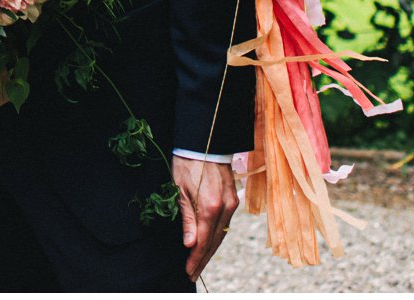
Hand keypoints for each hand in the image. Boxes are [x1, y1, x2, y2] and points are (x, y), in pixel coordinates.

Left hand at [173, 155, 237, 280]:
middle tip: (192, 274)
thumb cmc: (187, 162)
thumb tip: (190, 244)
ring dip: (210, 250)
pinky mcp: (233, 198)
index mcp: (210, 206)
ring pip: (222, 234)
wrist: (205, 140)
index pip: (203, 241)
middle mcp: (225, 207)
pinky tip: (208, 244)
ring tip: (198, 264)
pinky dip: (216, 237)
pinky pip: (225, 224)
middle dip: (203, 260)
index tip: (187, 271)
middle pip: (215, 241)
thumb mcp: (180, 189)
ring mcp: (232, 203)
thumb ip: (187, 218)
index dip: (195, 258)